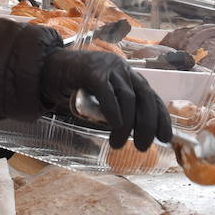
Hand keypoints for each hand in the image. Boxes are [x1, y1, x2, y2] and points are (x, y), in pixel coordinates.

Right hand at [39, 49, 170, 149]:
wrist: (49, 68)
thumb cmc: (77, 87)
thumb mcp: (101, 100)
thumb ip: (114, 111)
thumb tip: (128, 133)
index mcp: (130, 77)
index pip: (152, 97)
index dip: (161, 118)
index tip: (165, 138)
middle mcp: (124, 70)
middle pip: (145, 97)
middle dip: (147, 124)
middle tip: (142, 146)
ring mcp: (109, 68)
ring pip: (127, 97)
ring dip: (126, 125)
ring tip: (118, 144)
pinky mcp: (92, 70)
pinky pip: (107, 92)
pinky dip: (113, 110)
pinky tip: (114, 125)